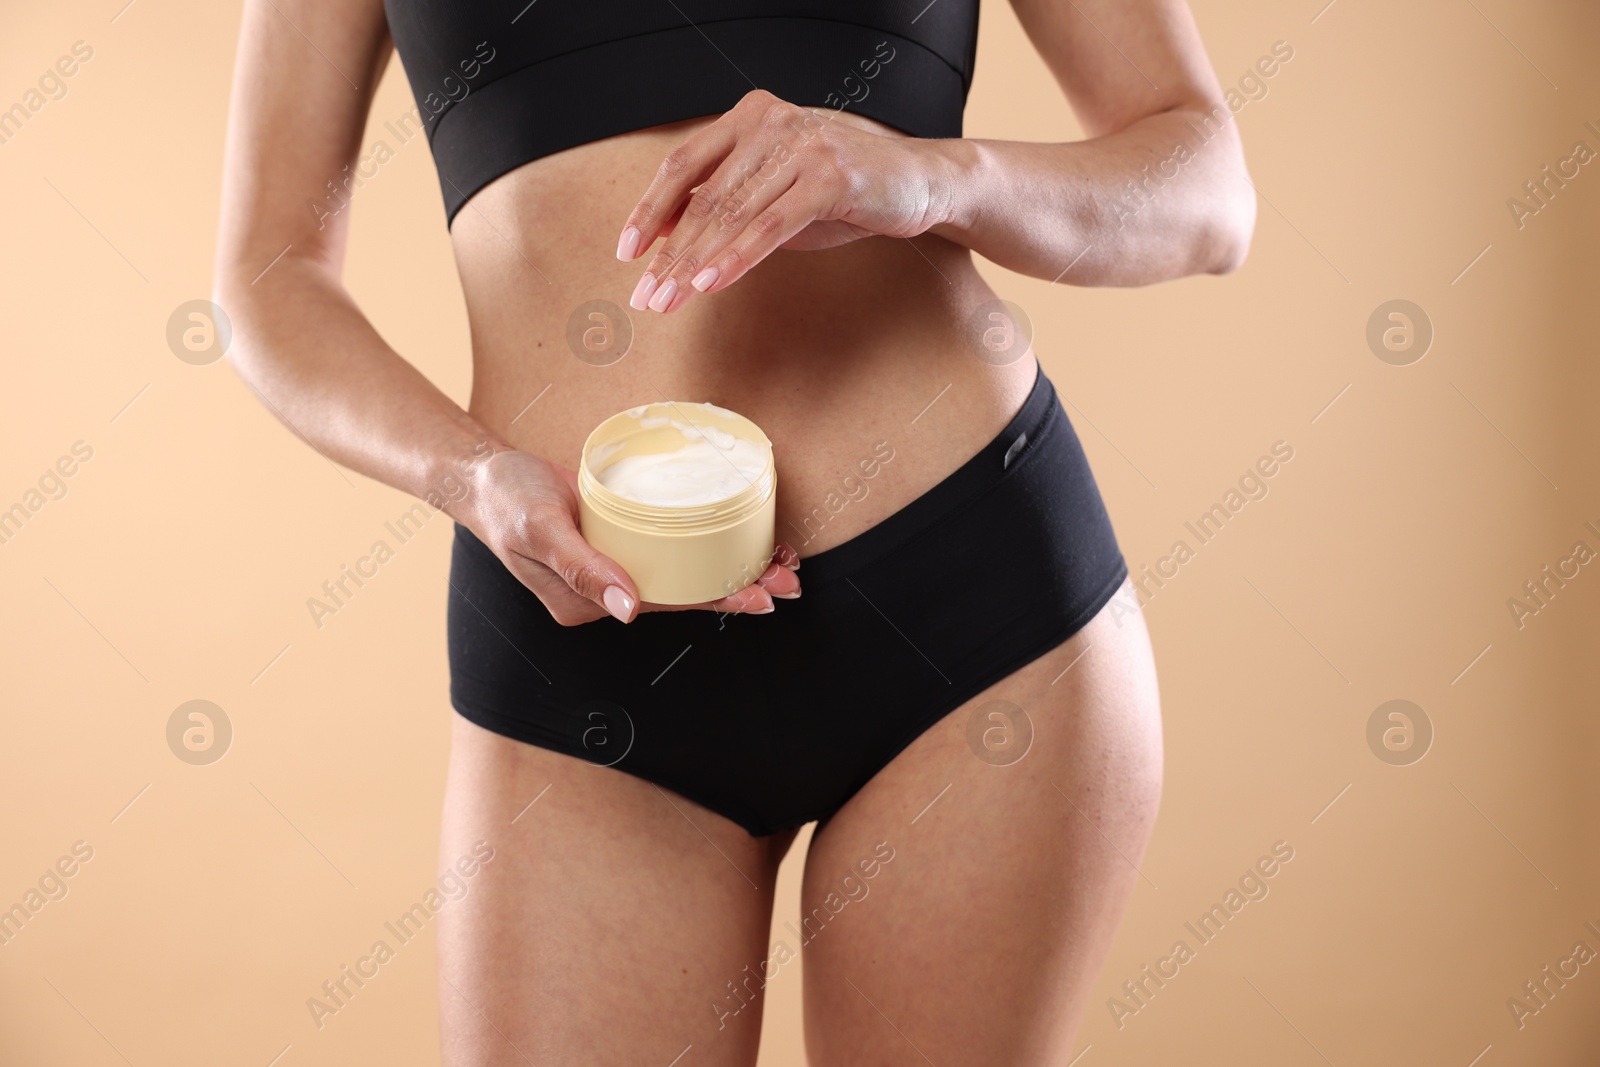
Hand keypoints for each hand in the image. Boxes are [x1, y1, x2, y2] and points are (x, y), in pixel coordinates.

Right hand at [463, 448, 799, 624]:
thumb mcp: (538, 528)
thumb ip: (581, 567)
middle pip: (683, 593)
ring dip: (731, 567)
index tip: (759, 598)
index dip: (714, 601)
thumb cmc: (506, 499)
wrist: (484, 475)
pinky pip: (671, 547)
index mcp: (587, 603)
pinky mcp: (620, 539)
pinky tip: (739, 536)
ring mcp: (615, 566)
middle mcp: (607, 592)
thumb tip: (628, 609)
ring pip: (683, 572)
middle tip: (789, 580)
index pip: (665, 605)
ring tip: (780, 563)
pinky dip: (707, 543)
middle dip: (738, 589)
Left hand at [615, 88, 952, 312]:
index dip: (650, 210)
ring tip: (670, 299)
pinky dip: (738, 257)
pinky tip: (713, 284)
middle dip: (669, 252)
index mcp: (748, 118)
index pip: (683, 164)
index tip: (626, 252)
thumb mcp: (773, 198)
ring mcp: (800, 144)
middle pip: (703, 195)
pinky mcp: (829, 175)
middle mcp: (770, 122)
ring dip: (696, 262)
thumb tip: (668, 239)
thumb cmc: (841, 193)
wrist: (918, 183)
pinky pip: (771, 224)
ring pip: (732, 213)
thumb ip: (726, 208)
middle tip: (645, 295)